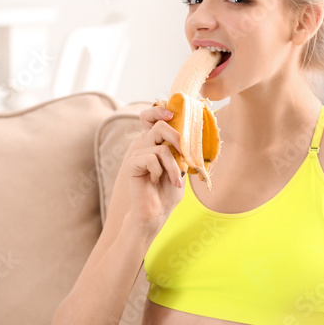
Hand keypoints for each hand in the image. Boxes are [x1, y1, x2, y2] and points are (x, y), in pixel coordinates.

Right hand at [124, 103, 184, 233]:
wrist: (155, 214)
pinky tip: (156, 181)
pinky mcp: (132, 164)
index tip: (172, 115)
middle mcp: (145, 146)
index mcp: (156, 144)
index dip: (160, 110)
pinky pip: (151, 158)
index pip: (154, 118)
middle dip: (177, 138)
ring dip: (173, 166)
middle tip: (184, 155)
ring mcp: (138, 154)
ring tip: (175, 181)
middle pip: (159, 125)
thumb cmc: (168, 193)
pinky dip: (160, 171)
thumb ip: (182, 153)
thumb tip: (191, 137)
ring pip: (161, 147)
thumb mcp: (181, 170)